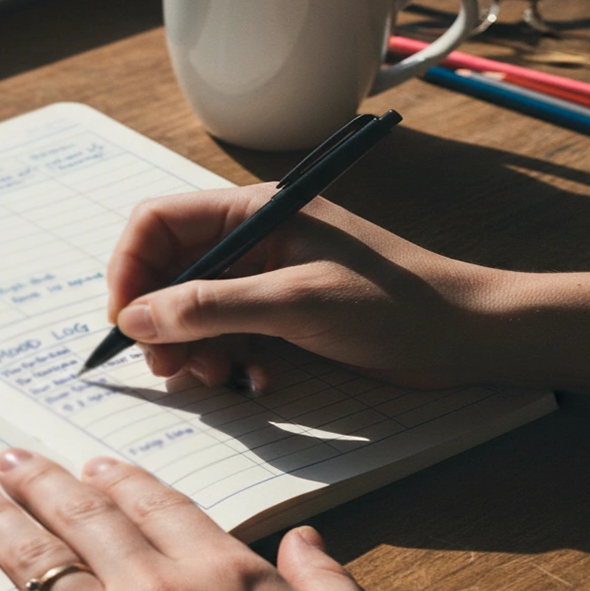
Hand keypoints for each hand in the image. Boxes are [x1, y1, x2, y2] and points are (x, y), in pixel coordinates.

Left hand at [0, 450, 397, 590]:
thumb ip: (327, 579)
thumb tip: (305, 537)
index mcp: (220, 568)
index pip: (155, 503)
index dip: (117, 479)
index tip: (92, 465)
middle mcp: (153, 586)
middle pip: (82, 515)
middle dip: (39, 482)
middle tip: (6, 460)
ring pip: (33, 556)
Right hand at [107, 184, 511, 391]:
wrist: (463, 335)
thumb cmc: (390, 304)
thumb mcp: (293, 303)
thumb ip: (210, 307)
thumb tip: (138, 318)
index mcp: (251, 210)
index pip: (158, 222)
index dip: (129, 269)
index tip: (126, 322)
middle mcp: (250, 238)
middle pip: (168, 271)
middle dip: (161, 320)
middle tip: (169, 368)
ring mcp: (264, 278)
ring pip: (192, 310)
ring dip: (193, 348)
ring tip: (216, 378)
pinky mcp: (279, 314)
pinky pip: (225, 335)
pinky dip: (227, 360)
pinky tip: (255, 379)